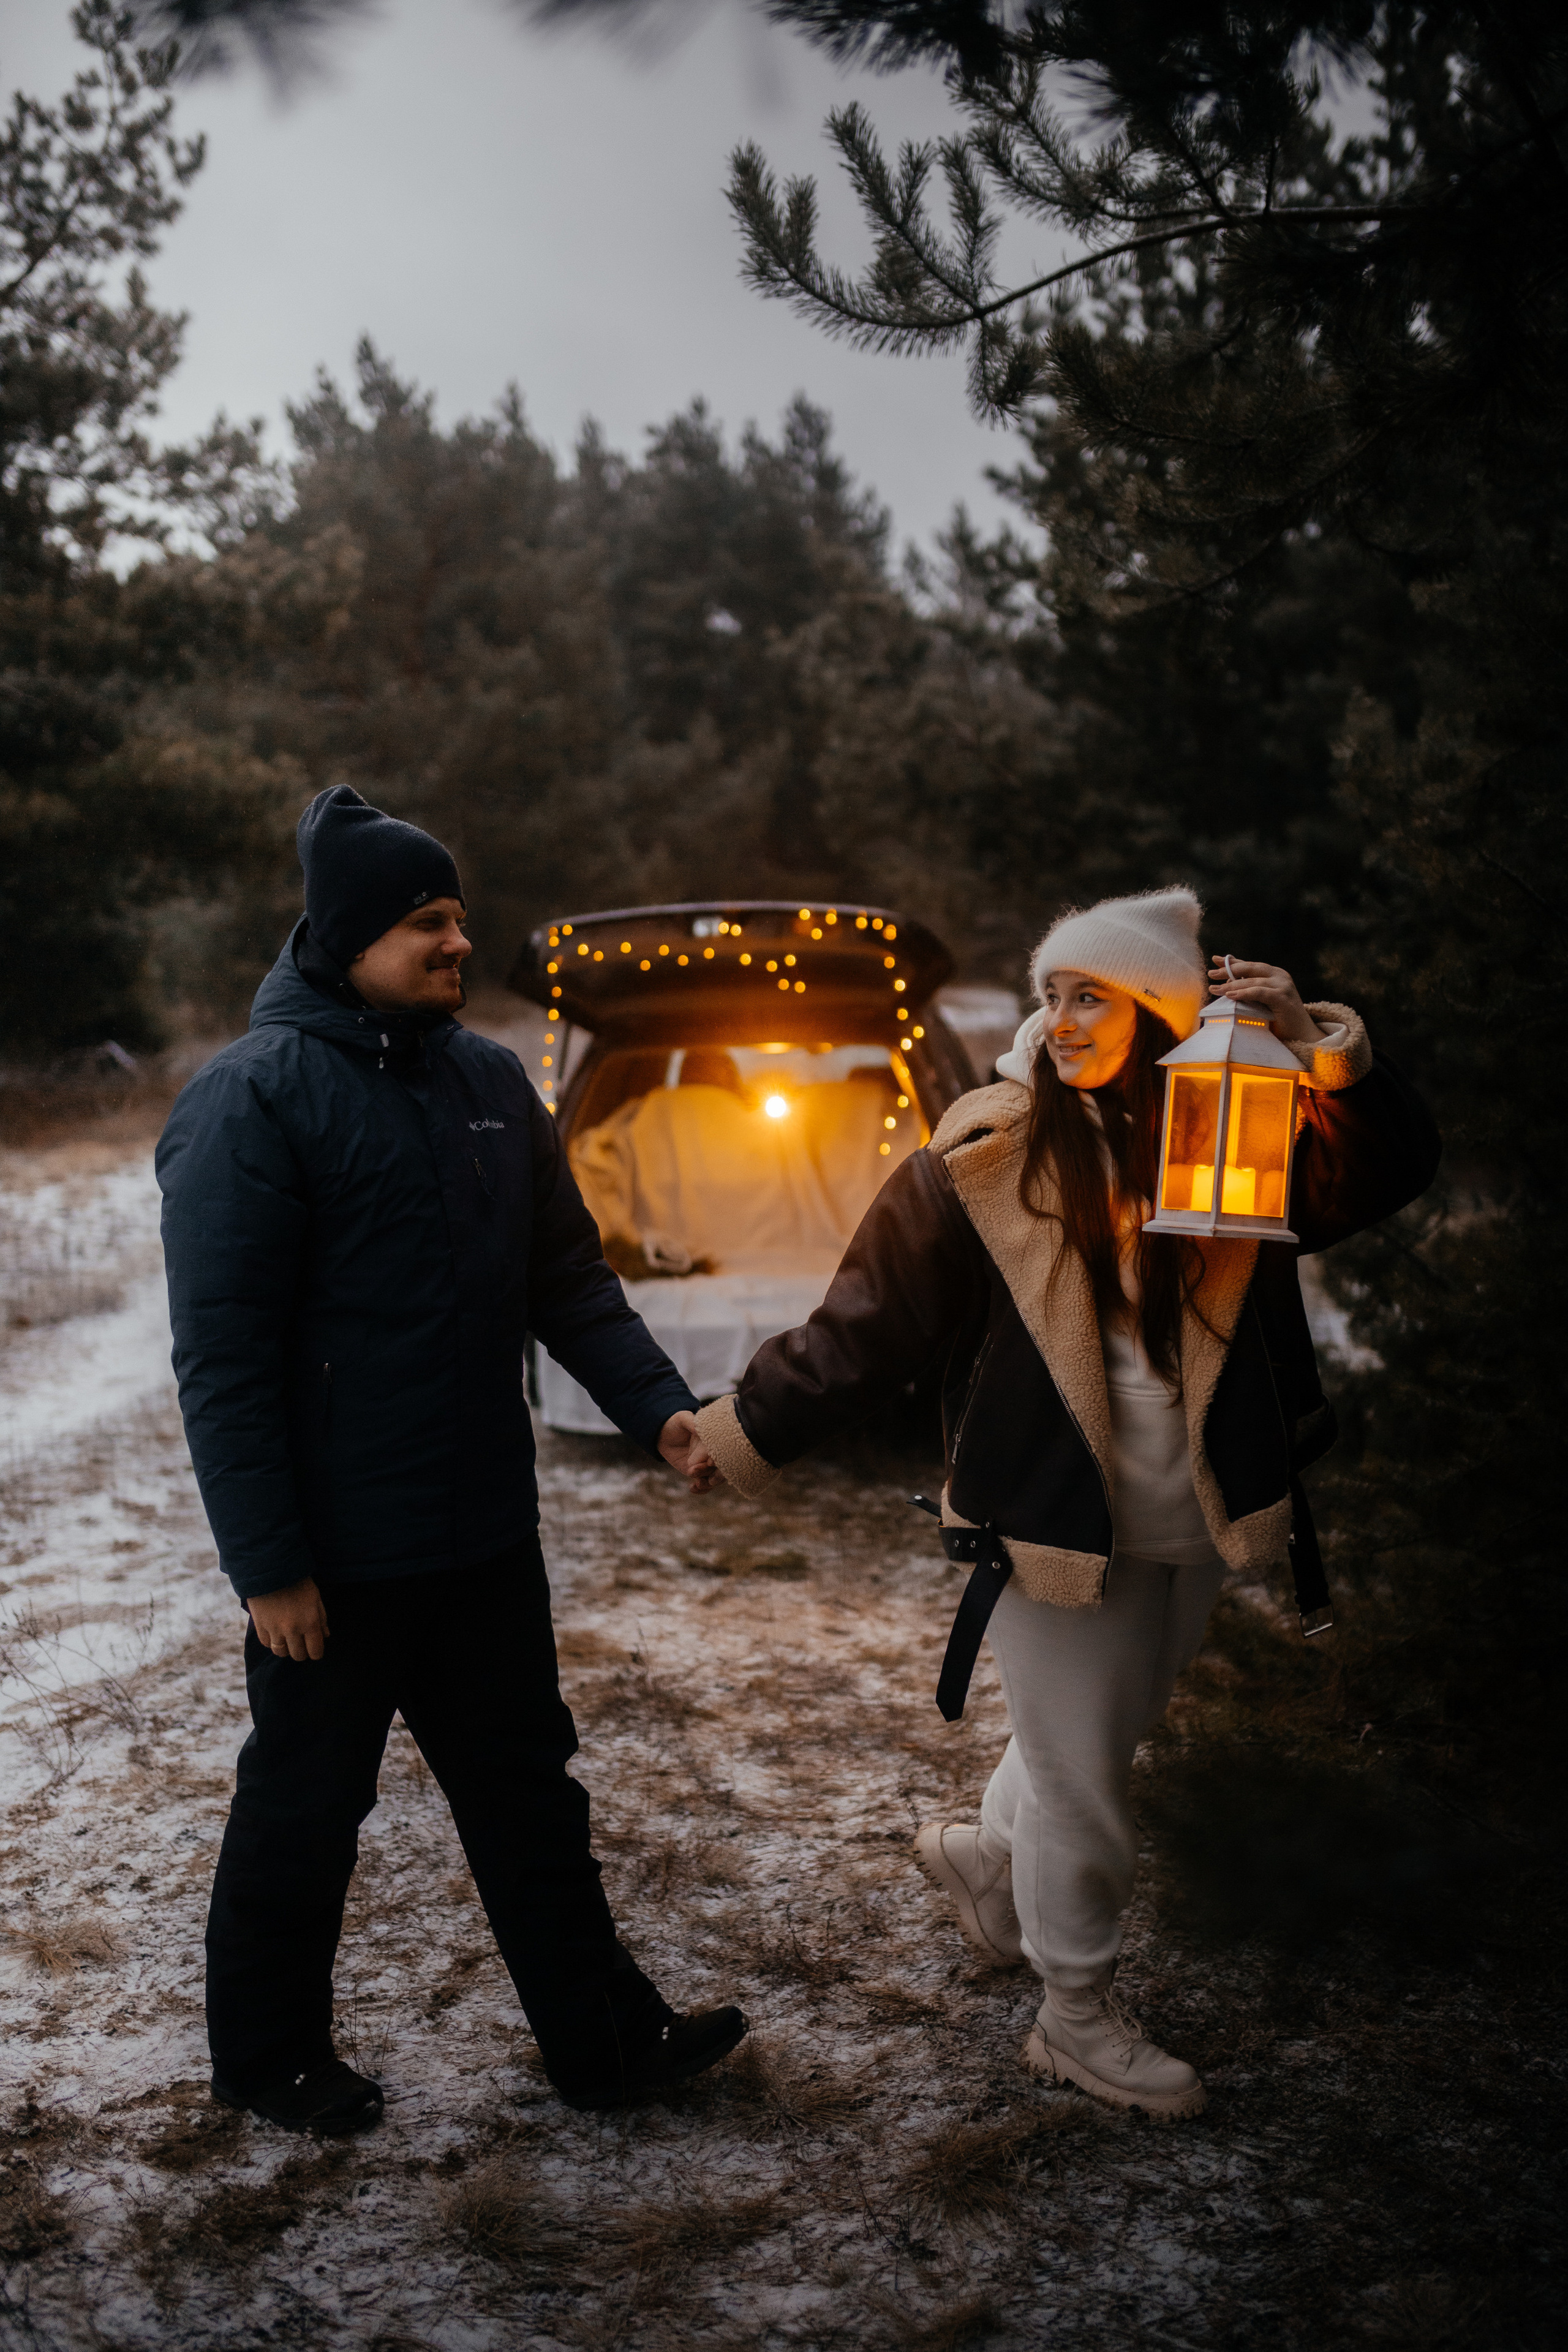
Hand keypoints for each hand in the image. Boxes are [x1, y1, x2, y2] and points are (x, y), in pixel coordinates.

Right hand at [248, 1577, 329, 1661]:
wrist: (271, 1570)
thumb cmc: (298, 1582)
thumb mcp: (315, 1598)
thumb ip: (321, 1619)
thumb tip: (325, 1636)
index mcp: (310, 1623)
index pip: (315, 1652)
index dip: (316, 1653)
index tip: (315, 1649)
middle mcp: (292, 1630)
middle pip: (298, 1655)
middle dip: (302, 1652)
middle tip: (301, 1643)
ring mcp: (275, 1630)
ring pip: (281, 1653)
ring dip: (286, 1648)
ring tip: (288, 1639)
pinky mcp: (260, 1627)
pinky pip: (267, 1644)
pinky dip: (272, 1642)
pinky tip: (275, 1634)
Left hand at [658, 1410, 721, 1493]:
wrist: (665, 1435)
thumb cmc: (676, 1424)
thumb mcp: (682, 1419)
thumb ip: (691, 1423)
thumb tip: (699, 1429)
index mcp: (715, 1438)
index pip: (722, 1449)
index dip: (719, 1458)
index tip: (710, 1463)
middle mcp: (715, 1453)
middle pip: (722, 1467)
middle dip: (715, 1474)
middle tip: (700, 1474)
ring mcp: (708, 1464)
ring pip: (715, 1478)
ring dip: (707, 1483)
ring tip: (697, 1483)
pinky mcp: (700, 1473)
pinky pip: (706, 1484)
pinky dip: (702, 1489)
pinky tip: (692, 1488)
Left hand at [1207, 956, 1325, 1045]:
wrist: (1301, 1035)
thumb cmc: (1279, 1020)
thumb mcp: (1261, 1001)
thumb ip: (1249, 990)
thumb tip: (1227, 983)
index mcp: (1275, 974)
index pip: (1250, 965)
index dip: (1232, 962)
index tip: (1215, 960)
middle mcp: (1280, 976)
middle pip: (1250, 969)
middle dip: (1229, 970)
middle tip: (1211, 974)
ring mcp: (1283, 986)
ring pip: (1253, 981)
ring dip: (1232, 985)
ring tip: (1216, 989)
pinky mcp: (1283, 998)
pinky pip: (1260, 992)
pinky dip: (1244, 993)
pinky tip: (1231, 995)